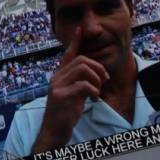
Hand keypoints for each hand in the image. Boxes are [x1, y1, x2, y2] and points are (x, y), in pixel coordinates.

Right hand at [30, 35, 107, 153]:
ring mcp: (57, 86)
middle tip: (105, 81)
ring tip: (98, 91)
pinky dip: (94, 91)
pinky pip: (83, 85)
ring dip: (97, 80)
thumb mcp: (74, 94)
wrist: (54, 130)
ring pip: (83, 70)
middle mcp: (57, 77)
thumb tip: (94, 74)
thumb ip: (80, 82)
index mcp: (60, 75)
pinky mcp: (61, 96)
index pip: (68, 53)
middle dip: (98, 68)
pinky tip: (93, 99)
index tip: (81, 28)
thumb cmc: (65, 113)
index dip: (76, 40)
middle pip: (82, 60)